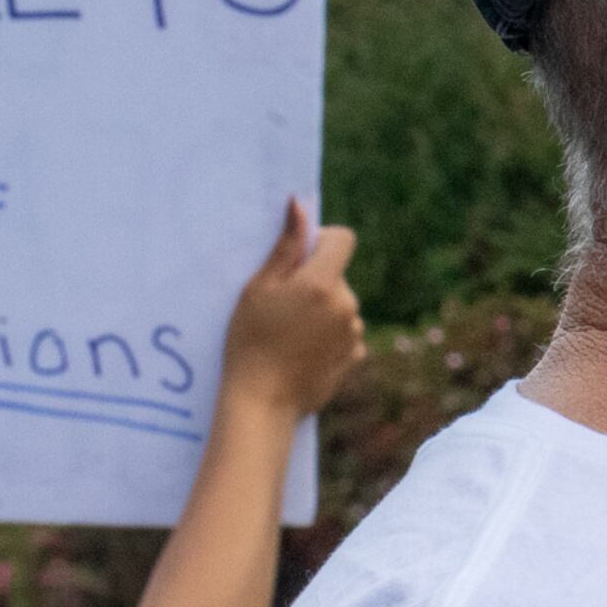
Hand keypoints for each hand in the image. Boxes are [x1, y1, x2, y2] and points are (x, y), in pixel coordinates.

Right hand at [221, 196, 367, 422]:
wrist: (262, 401)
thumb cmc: (250, 340)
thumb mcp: (259, 288)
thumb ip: (286, 247)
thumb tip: (300, 205)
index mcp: (322, 283)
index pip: (343, 239)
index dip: (322, 240)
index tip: (299, 257)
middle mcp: (347, 305)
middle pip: (338, 275)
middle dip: (315, 281)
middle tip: (281, 305)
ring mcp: (354, 332)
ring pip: (341, 305)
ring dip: (322, 310)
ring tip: (289, 333)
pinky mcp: (355, 357)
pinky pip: (345, 332)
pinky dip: (329, 336)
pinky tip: (302, 351)